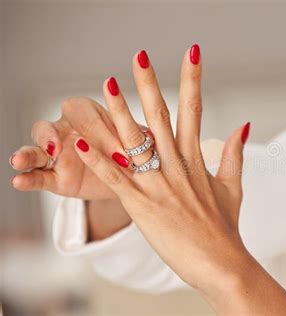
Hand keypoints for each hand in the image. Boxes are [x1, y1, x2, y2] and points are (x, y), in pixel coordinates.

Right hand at [9, 97, 132, 199]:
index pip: (88, 116)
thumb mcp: (138, 144)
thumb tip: (150, 135)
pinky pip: (38, 175)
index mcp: (90, 114)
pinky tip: (18, 180)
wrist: (128, 180)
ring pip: (36, 148)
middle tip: (61, 146)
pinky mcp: (55, 177)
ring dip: (27, 153)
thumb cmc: (133, 153)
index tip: (120, 152)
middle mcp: (69, 130)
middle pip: (54, 125)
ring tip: (18, 160)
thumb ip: (138, 137)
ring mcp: (58, 155)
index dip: (102, 132)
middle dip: (57, 136)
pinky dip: (27, 177)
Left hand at [72, 47, 285, 314]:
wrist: (224, 264)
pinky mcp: (143, 207)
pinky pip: (116, 179)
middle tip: (139, 57)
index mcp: (198, 160)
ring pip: (134, 142)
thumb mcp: (234, 187)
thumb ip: (235, 153)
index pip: (195, 110)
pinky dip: (97, 159)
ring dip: (118, 113)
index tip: (191, 52)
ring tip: (106, 85)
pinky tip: (82, 141)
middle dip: (149, 84)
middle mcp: (178, 167)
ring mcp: (160, 186)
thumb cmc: (226, 228)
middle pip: (161, 117)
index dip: (193, 79)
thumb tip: (244, 124)